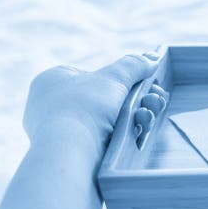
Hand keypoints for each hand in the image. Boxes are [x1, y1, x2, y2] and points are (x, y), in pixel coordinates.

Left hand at [23, 53, 166, 155]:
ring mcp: (65, 131)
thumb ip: (135, 65)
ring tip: (150, 111)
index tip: (144, 81)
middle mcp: (53, 106)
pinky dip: (128, 130)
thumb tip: (153, 56)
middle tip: (155, 97)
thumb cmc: (85, 107)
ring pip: (112, 118)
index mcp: (52, 82)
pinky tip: (142, 126)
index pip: (92, 75)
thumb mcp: (114, 76)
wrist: (72, 152)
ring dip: (138, 113)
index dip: (121, 78)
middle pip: (108, 97)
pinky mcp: (77, 152)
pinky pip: (108, 137)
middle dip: (138, 97)